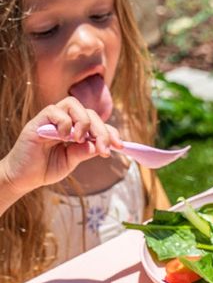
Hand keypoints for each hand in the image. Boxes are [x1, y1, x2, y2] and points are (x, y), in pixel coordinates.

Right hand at [0, 96, 122, 195]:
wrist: (23, 178)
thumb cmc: (46, 168)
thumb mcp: (71, 161)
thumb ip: (84, 152)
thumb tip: (99, 145)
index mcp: (75, 129)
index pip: (97, 123)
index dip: (110, 132)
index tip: (119, 146)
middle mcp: (64, 121)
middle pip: (89, 113)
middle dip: (102, 130)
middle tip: (104, 149)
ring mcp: (51, 119)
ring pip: (73, 104)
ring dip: (83, 122)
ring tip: (81, 140)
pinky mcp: (38, 122)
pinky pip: (54, 111)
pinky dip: (64, 123)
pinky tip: (64, 138)